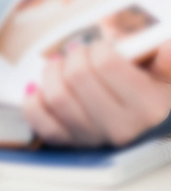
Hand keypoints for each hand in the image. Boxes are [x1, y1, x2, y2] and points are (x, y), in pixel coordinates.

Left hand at [23, 40, 170, 146]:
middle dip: (74, 56)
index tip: (102, 48)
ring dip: (52, 73)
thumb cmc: (148, 89)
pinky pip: (40, 121)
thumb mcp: (164, 74)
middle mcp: (122, 127)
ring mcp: (93, 138)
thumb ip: (167, 62)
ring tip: (60, 65)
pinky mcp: (69, 143)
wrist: (137, 121)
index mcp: (149, 106)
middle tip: (79, 53)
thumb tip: (167, 47)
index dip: (98, 47)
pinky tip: (39, 88)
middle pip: (78, 76)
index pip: (106, 63)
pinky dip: (33, 101)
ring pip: (56, 96)